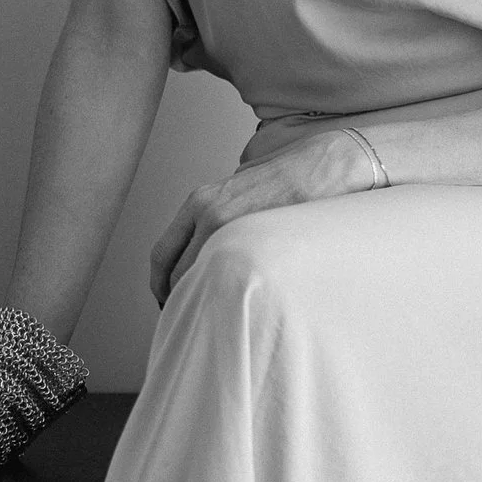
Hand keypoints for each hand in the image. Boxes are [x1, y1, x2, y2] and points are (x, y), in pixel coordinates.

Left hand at [148, 124, 383, 305]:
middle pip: (173, 272)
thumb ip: (218, 214)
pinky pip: (228, 277)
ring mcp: (229, 226)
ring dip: (200, 300)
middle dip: (176, 298)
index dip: (160, 282)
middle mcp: (206, 212)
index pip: (163, 252)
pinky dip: (224, 295)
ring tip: (210, 316)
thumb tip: (208, 245)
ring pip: (198, 279)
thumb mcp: (238, 187)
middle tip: (187, 316)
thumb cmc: (287, 176)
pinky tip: (234, 304)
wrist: (322, 165)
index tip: (166, 298)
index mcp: (199, 201)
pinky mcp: (255, 238)